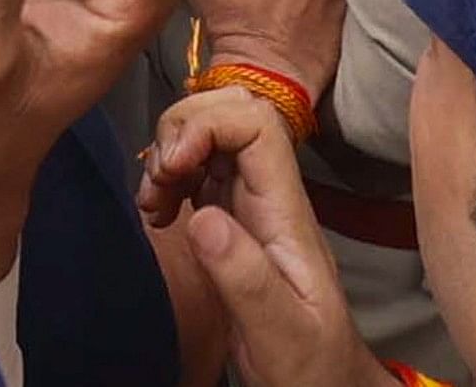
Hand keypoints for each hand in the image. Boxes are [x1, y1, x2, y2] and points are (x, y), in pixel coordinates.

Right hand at [135, 90, 385, 386]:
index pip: (256, 123)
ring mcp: (250, 207)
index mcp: (286, 212)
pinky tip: (158, 212)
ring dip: (168, 154)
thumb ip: (245, 277)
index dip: (207, 123)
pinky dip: (167, 179)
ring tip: (152, 201)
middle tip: (157, 182)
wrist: (322, 386)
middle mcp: (269, 198)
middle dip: (180, 131)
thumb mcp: (279, 331)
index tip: (172, 165)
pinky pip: (197, 172)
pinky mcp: (230, 223)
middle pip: (228, 115)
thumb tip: (203, 217)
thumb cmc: (310, 365)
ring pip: (208, 138)